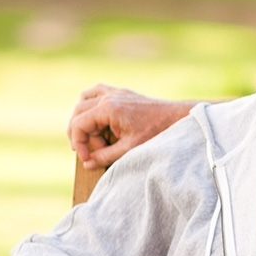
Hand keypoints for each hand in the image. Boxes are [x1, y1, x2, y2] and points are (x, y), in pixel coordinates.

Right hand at [68, 84, 192, 168]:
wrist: (177, 117)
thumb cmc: (156, 131)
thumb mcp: (129, 148)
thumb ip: (106, 156)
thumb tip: (87, 163)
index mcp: (108, 108)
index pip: (79, 124)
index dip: (78, 143)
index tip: (87, 157)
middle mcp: (109, 96)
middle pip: (78, 113)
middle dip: (80, 134)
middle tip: (90, 151)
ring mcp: (115, 92)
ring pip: (84, 100)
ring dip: (83, 119)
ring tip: (92, 137)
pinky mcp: (121, 93)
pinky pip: (96, 92)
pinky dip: (90, 103)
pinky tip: (95, 118)